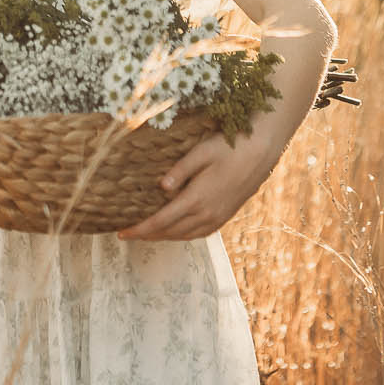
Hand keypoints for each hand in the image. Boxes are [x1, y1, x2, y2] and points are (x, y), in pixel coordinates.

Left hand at [113, 124, 286, 241]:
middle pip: (170, 232)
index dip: (139, 229)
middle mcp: (207, 214)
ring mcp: (218, 217)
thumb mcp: (201, 152)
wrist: (261, 153)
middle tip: (127, 234)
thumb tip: (161, 187)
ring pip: (184, 235)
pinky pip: (199, 233)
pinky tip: (173, 229)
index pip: (161, 221)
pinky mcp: (225, 216)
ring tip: (145, 233)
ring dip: (163, 237)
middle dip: (146, 235)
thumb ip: (179, 170)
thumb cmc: (228, 147)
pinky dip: (182, 235)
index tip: (121, 233)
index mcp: (196, 199)